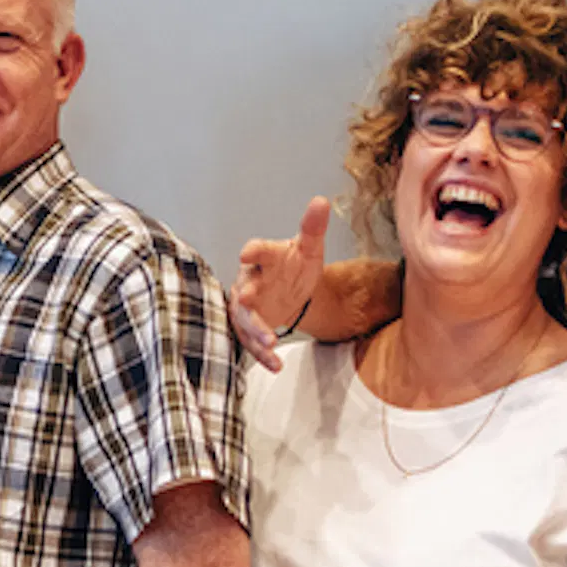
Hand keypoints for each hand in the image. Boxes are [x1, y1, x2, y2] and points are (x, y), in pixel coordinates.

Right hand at [227, 198, 332, 370]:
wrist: (291, 290)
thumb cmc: (295, 265)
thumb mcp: (309, 247)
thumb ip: (313, 227)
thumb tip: (322, 201)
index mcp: (264, 258)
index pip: (256, 251)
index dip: (252, 252)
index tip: (247, 253)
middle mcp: (250, 281)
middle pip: (244, 288)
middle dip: (245, 296)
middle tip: (246, 299)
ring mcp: (247, 306)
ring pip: (245, 320)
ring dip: (255, 330)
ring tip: (271, 341)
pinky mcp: (249, 327)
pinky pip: (252, 342)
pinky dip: (262, 354)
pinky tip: (276, 365)